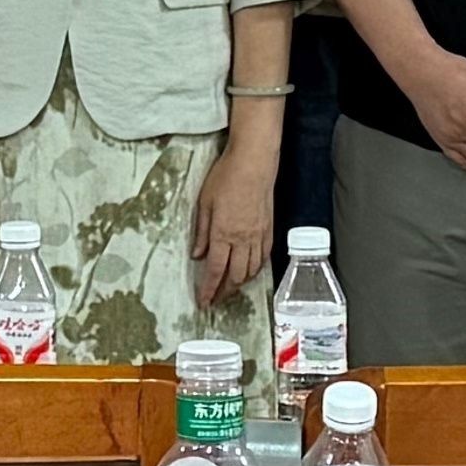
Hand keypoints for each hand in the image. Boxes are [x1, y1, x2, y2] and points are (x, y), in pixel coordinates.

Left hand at [189, 135, 281, 308]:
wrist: (254, 163)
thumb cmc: (226, 178)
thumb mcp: (204, 203)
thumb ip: (201, 232)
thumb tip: (197, 255)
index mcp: (223, 234)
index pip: (215, 271)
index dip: (208, 290)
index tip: (203, 302)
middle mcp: (242, 240)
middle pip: (235, 277)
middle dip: (224, 292)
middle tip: (215, 298)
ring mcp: (258, 236)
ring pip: (251, 271)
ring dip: (240, 283)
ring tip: (230, 288)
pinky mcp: (269, 230)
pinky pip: (263, 259)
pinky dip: (255, 270)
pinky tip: (249, 271)